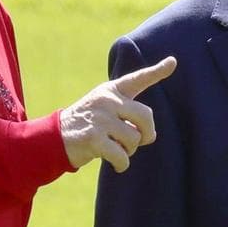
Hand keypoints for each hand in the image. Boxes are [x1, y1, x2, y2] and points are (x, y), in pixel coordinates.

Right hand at [60, 56, 176, 172]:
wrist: (54, 136)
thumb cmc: (86, 124)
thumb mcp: (103, 108)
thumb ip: (125, 112)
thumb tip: (148, 135)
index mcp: (111, 90)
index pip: (138, 79)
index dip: (157, 71)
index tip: (173, 62)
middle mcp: (107, 100)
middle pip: (146, 116)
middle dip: (146, 134)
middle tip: (138, 141)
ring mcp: (100, 119)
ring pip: (134, 139)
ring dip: (129, 151)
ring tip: (116, 149)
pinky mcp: (94, 138)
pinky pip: (122, 156)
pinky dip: (122, 164)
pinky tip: (115, 164)